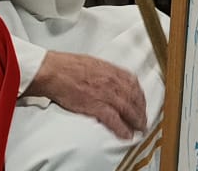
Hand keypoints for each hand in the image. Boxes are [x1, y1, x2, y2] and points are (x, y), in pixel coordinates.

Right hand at [30, 51, 146, 138]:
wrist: (55, 71)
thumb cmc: (69, 66)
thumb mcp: (93, 63)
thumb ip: (105, 72)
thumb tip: (111, 78)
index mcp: (111, 70)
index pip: (134, 83)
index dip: (140, 96)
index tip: (142, 103)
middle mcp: (112, 81)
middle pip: (134, 98)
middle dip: (141, 111)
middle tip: (143, 120)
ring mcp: (105, 94)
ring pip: (128, 109)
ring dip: (136, 121)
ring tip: (139, 129)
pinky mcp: (96, 105)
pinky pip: (113, 119)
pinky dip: (122, 128)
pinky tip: (126, 134)